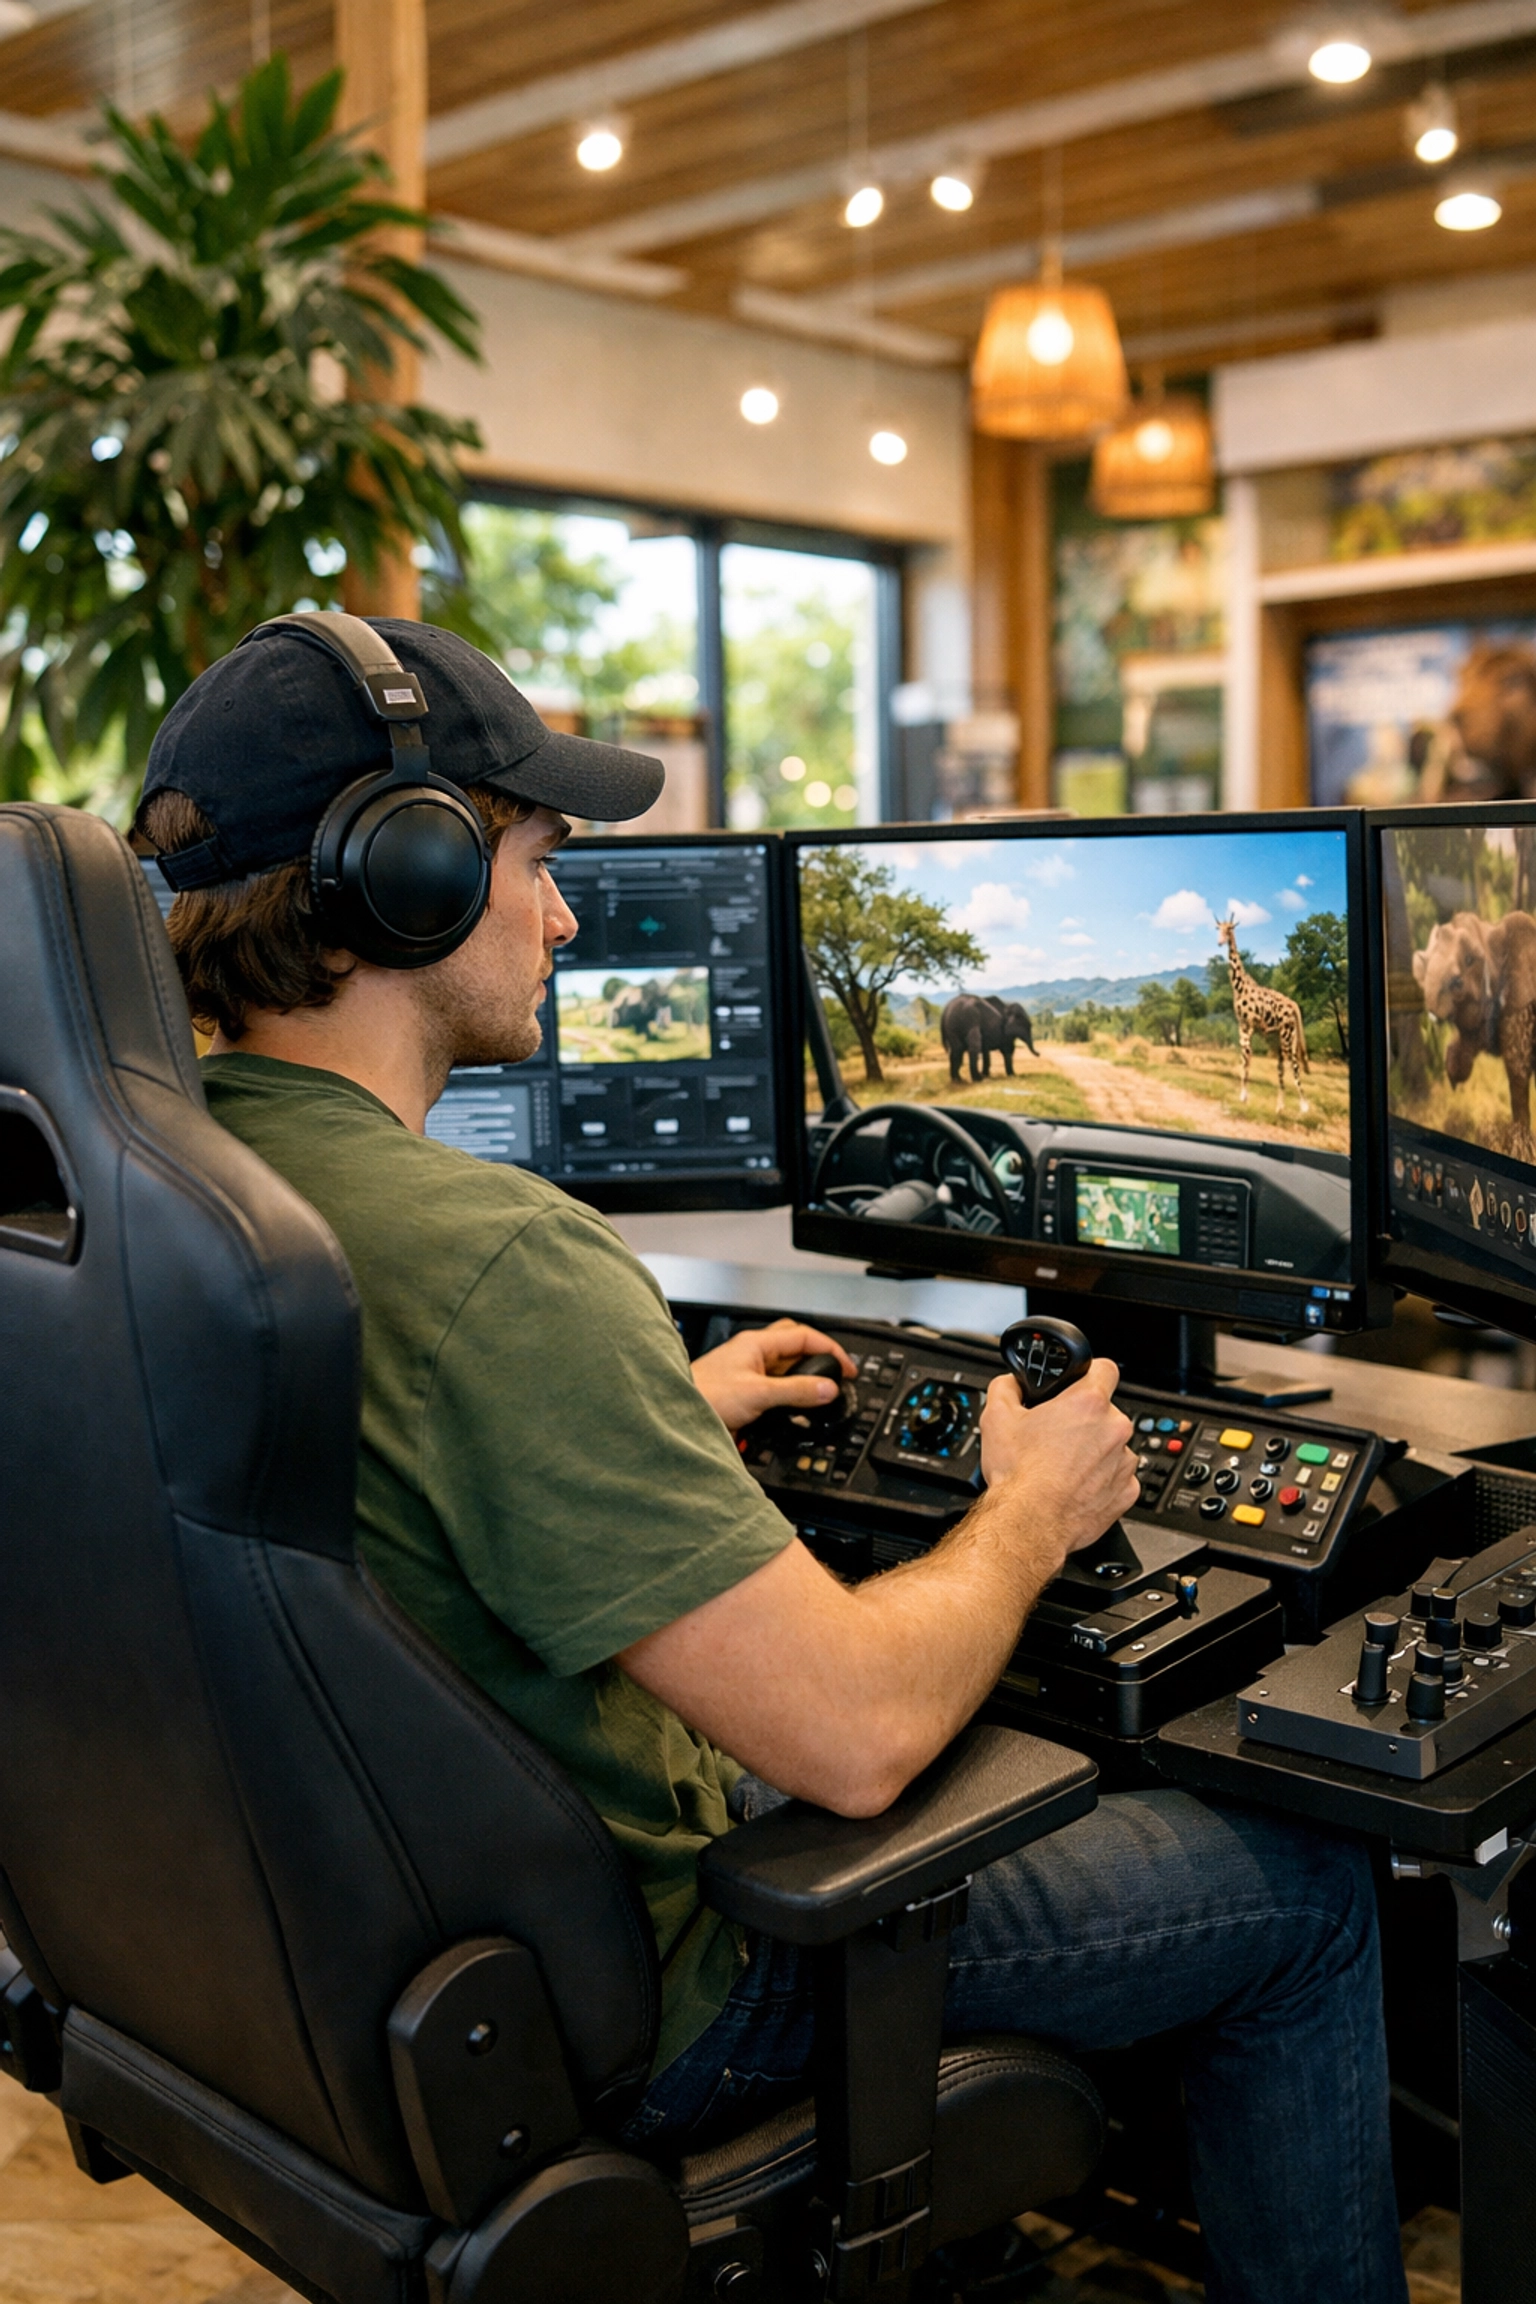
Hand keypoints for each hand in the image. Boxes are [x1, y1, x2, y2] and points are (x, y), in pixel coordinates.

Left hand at [691, 1318, 857, 1435]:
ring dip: (802, 1379)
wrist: (675, 1416)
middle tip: (836, 1375)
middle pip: (795, 1347)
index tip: (847, 1368)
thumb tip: (828, 1388)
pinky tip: (793, 1409)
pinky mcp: (742, 1393)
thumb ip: (795, 1390)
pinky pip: (773, 1388)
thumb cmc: (702, 1396)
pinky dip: (788, 1396)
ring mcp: (746, 1373)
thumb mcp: (758, 1393)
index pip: (803, 1336)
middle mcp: (752, 1354)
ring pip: (784, 1369)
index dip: (830, 1349)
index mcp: (756, 1343)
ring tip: (819, 1394)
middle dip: (818, 1358)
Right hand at [978, 1357, 1138, 1561]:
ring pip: (1113, 1446)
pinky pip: (1118, 1478)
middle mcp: (1114, 1429)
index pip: (1105, 1369)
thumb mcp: (996, 1417)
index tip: (1081, 1383)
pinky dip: (1101, 1481)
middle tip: (1058, 1436)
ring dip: (1094, 1452)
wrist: (1029, 1523)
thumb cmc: (1019, 1474)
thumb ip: (1006, 1387)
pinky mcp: (1127, 1492)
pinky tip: (1075, 1487)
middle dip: (1085, 1421)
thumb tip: (1011, 1382)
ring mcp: (1124, 1462)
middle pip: (1106, 1413)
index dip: (1090, 1373)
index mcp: (1088, 1403)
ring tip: (1064, 1467)